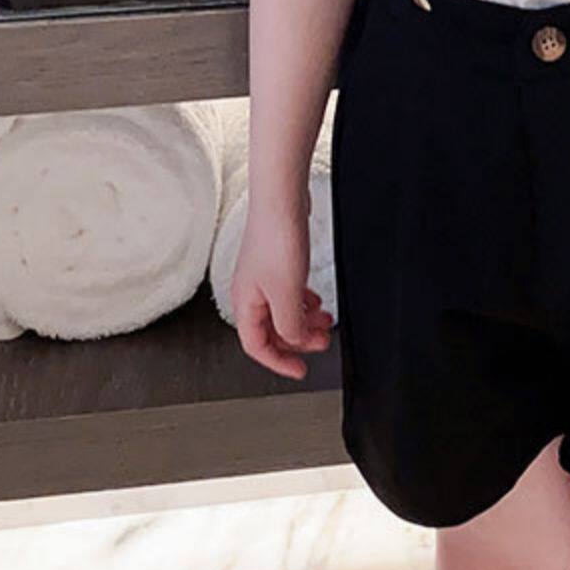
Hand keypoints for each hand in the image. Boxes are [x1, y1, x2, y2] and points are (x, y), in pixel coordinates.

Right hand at [230, 197, 334, 380]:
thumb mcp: (286, 294)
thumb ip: (289, 326)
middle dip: (298, 339)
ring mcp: (262, 276)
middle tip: (321, 341)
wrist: (282, 199)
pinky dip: (303, 301)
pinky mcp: (276, 262)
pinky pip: (288, 293)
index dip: (279, 362)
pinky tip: (316, 299)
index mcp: (245, 303)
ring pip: (283, 310)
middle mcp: (250, 291)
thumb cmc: (277, 239)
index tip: (300, 370)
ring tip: (325, 320)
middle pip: (272, 330)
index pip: (257, 346)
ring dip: (304, 320)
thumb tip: (293, 342)